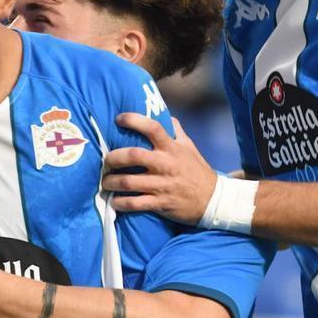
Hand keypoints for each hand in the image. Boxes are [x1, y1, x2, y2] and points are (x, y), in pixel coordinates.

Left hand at [101, 115, 216, 224]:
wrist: (212, 200)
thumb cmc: (197, 170)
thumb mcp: (189, 147)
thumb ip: (175, 130)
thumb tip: (164, 113)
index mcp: (172, 148)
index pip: (152, 128)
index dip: (134, 120)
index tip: (119, 118)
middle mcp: (165, 164)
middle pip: (133, 155)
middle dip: (113, 158)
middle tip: (106, 161)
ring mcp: (162, 185)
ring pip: (128, 182)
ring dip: (111, 182)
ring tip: (105, 182)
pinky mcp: (160, 203)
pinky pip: (134, 203)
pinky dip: (120, 203)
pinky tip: (114, 201)